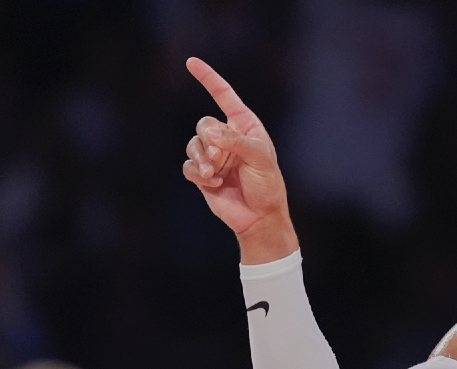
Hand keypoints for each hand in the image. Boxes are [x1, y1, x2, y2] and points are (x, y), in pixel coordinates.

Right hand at [183, 57, 296, 262]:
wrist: (259, 217)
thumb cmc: (267, 185)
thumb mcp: (259, 159)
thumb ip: (235, 142)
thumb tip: (208, 133)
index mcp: (245, 127)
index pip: (225, 97)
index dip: (209, 79)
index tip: (191, 62)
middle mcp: (227, 138)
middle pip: (203, 124)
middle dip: (209, 140)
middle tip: (221, 158)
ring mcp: (214, 156)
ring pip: (193, 144)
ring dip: (203, 159)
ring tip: (216, 174)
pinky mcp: (203, 174)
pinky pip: (189, 166)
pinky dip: (199, 174)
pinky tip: (213, 184)